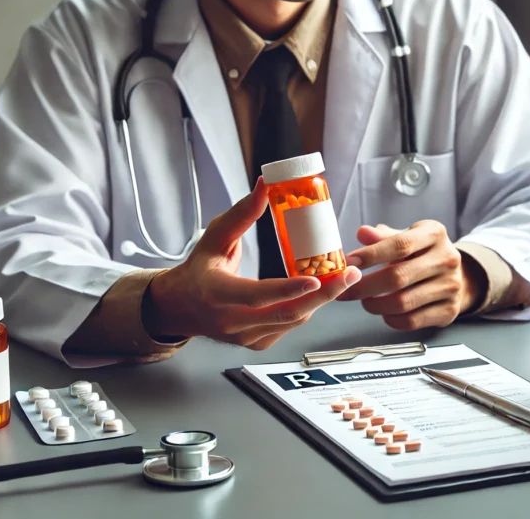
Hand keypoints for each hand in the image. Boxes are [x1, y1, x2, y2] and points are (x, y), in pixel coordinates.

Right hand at [145, 177, 361, 349]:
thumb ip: (241, 214)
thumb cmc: (198, 269)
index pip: (257, 295)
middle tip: (349, 275)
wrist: (180, 308)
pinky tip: (322, 290)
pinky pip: (290, 326)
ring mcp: (246, 338)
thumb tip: (265, 185)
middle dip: (324, 295)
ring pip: (293, 321)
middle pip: (286, 314)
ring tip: (344, 278)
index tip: (316, 279)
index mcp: (217, 294)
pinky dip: (307, 307)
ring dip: (321, 300)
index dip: (288, 289)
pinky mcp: (257, 344)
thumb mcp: (214, 237)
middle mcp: (232, 322)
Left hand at [336, 221, 484, 330]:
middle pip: (398, 277)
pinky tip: (384, 312)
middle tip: (346, 290)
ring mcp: (450, 287)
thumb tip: (362, 233)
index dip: (370, 255)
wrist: (458, 276)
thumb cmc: (423, 254)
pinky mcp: (449, 311)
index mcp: (434, 234)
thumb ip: (384, 237)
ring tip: (365, 301)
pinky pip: (412, 321)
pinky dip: (391, 319)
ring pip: (403, 303)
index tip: (347, 263)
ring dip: (376, 305)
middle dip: (365, 286)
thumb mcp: (407, 238)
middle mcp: (447, 259)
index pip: (399, 245)